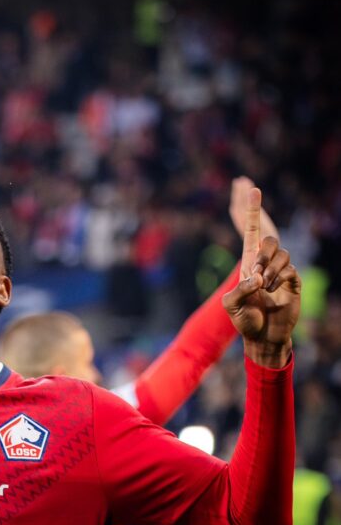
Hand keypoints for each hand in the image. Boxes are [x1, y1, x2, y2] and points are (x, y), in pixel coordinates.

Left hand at [222, 186, 299, 366]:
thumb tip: (257, 277)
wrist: (263, 337)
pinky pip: (290, 269)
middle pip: (269, 239)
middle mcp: (265, 264)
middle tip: (255, 276)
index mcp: (247, 264)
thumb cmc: (244, 320)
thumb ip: (239, 289)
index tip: (252, 188)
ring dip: (271, 271)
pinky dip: (280, 280)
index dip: (252, 211)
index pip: (251, 232)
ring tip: (264, 289)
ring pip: (281, 253)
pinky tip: (274, 294)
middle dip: (262, 255)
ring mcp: (281, 271)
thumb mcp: (231, 305)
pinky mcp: (293, 281)